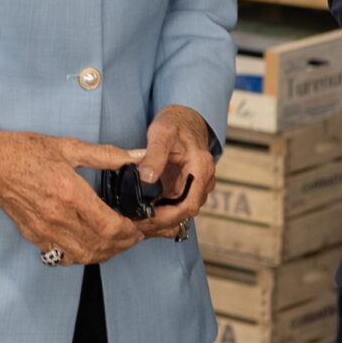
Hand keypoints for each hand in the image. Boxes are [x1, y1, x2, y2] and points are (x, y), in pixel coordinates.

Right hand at [0, 130, 143, 266]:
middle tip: (133, 235)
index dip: (130, 231)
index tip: (138, 225)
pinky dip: (82, 255)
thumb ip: (106, 155)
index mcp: (69, 193)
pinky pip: (64, 256)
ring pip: (84, 256)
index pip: (109, 226)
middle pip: (101, 246)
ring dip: (105, 253)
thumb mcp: (68, 147)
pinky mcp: (35, 237)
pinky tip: (90, 244)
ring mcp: (45, 231)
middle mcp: (58, 217)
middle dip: (123, 244)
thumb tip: (137, 157)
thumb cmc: (24, 152)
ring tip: (116, 241)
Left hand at [133, 105, 216, 238]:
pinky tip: (146, 214)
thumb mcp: (161, 133)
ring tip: (138, 221)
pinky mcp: (188, 187)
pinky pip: (178, 205)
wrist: (185, 119)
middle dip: (163, 221)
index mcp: (200, 167)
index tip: (148, 219)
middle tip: (137, 224)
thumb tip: (146, 177)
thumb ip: (154, 155)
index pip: (189, 204)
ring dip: (163, 219)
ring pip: (182, 212)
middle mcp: (203, 179)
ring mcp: (197, 185)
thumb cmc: (176, 122)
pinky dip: (163, 212)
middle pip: (186, 212)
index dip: (168, 216)